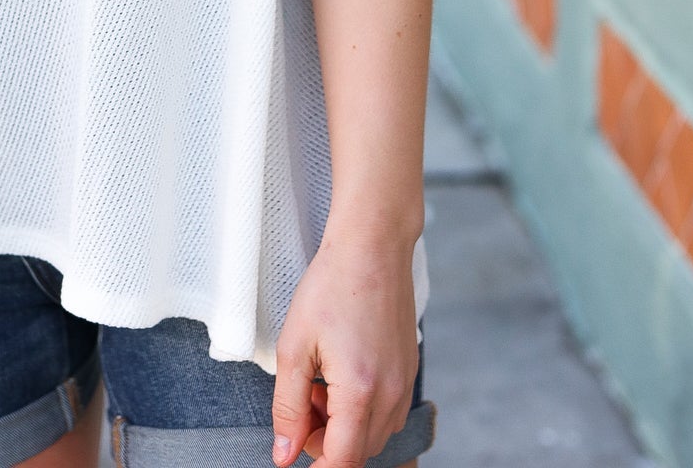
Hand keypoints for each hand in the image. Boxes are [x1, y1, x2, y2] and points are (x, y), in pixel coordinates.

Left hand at [271, 228, 418, 467]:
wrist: (372, 246)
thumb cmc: (330, 286)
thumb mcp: (294, 345)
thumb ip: (287, 406)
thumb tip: (284, 455)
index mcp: (360, 391)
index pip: (343, 461)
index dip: (315, 464)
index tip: (293, 448)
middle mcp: (391, 395)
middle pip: (358, 451)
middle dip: (324, 441)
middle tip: (301, 400)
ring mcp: (405, 383)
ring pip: (373, 434)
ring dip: (342, 426)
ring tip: (319, 383)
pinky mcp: (409, 370)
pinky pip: (386, 412)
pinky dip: (361, 409)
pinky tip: (340, 374)